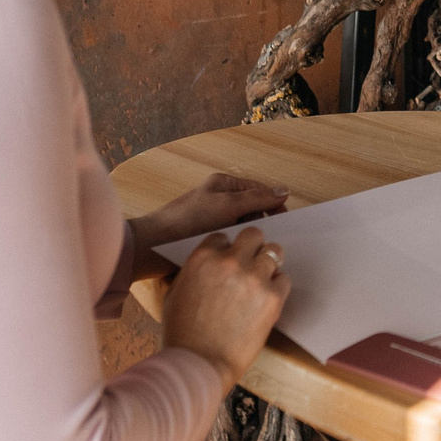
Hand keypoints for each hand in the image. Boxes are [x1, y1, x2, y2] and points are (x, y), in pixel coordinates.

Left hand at [134, 171, 286, 261]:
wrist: (153, 246)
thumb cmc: (187, 221)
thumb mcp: (227, 205)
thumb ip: (257, 198)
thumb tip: (284, 191)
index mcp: (223, 185)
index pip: (259, 190)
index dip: (274, 204)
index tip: (287, 221)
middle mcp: (219, 199)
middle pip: (252, 208)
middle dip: (262, 221)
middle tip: (270, 238)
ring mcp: (213, 219)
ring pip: (242, 225)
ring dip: (250, 235)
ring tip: (255, 248)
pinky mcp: (207, 237)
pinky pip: (231, 239)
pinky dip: (238, 245)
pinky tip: (241, 255)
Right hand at [161, 226, 290, 389]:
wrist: (198, 364)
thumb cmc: (182, 333)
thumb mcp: (175, 293)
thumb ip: (194, 271)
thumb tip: (207, 265)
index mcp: (203, 258)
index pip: (223, 237)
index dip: (226, 250)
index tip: (228, 262)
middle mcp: (230, 261)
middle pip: (253, 235)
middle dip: (252, 248)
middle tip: (250, 264)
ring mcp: (253, 277)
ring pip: (274, 252)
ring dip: (268, 264)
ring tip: (261, 281)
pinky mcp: (272, 297)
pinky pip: (284, 279)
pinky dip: (277, 287)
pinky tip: (266, 300)